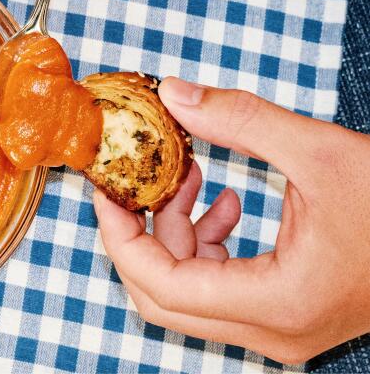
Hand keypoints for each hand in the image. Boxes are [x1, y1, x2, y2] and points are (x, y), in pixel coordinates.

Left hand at [93, 77, 369, 363]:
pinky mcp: (287, 312)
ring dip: (175, 233)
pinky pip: (220, 286)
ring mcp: (281, 327)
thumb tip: (175, 96)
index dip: (120, 236)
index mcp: (279, 301)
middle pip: (164, 296)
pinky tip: (225, 199)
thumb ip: (241, 121)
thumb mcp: (321, 151)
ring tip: (192, 178)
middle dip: (138, 235)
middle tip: (129, 184)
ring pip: (190, 292)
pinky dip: (207, 243)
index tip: (105, 191)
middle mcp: (274, 329)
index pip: (162, 284)